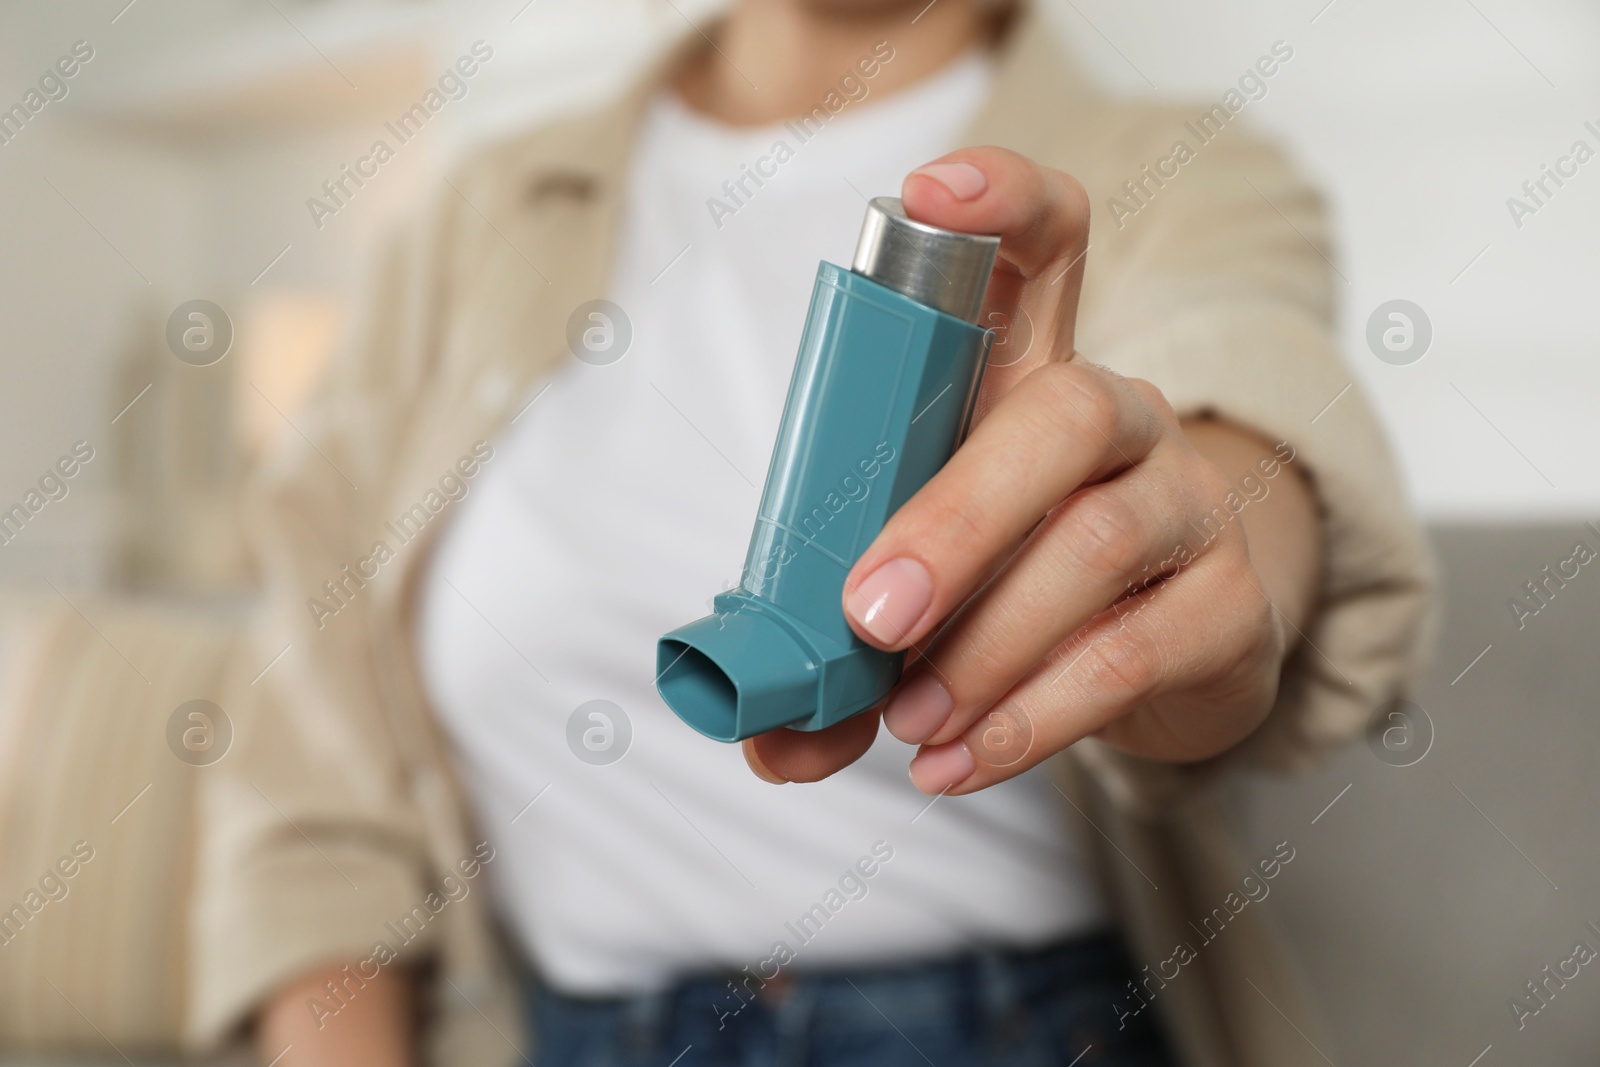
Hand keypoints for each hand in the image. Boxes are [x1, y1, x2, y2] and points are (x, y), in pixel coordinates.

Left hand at [744, 147, 1320, 794]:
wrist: (1178, 657)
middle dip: (955, 518)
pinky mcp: (1229, 606)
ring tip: (908, 723)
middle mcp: (1122, 419)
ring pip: (1097, 544)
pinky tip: (959, 760)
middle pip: (1061, 416)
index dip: (998, 201)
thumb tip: (767, 743)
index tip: (925, 198)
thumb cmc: (1026, 585)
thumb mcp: (931, 592)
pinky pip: (1130, 654)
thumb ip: (847, 655)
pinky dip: (1030, 719)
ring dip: (984, 647)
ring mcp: (1189, 505)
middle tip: (870, 618)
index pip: (1045, 245)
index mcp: (1030, 379)